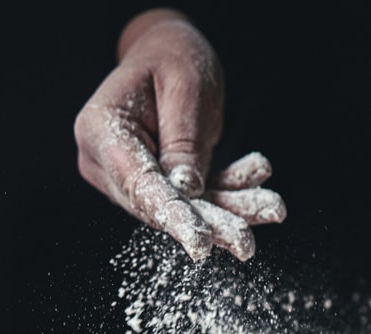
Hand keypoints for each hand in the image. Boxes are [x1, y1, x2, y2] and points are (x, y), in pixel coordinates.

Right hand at [75, 10, 284, 261]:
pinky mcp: (155, 185)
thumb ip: (183, 142)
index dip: (171, 214)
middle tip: (246, 242)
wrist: (170, 54)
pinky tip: (256, 179)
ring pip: (181, 208)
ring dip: (228, 211)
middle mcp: (105, 160)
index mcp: (100, 130)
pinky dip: (228, 195)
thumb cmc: (172, 58)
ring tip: (269, 207)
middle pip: (158, 205)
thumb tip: (187, 191)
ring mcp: (128, 176)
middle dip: (208, 223)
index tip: (200, 241)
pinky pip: (194, 200)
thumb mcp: (185, 89)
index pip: (137, 183)